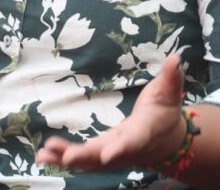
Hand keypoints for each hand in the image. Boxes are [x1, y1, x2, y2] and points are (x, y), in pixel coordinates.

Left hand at [36, 53, 187, 170]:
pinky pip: (82, 160)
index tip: (107, 154)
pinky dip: (62, 158)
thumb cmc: (164, 113)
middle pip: (105, 155)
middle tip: (66, 157)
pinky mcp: (101, 156)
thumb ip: (171, 77)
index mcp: (144, 132)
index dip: (121, 148)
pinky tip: (43, 156)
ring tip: (44, 156)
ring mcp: (113, 155)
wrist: (166, 141)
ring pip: (89, 161)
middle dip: (86, 156)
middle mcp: (126, 148)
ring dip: (66, 158)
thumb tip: (176, 57)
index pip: (133, 141)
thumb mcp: (169, 93)